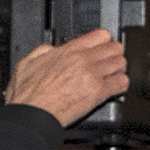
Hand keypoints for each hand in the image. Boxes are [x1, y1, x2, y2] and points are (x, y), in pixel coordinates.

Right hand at [4, 31, 129, 125]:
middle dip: (113, 55)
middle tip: (109, 62)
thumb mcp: (27, 62)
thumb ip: (43, 51)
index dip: (103, 41)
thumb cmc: (28, 94)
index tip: (102, 47)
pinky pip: (122, 82)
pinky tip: (114, 88)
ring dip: (118, 70)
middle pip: (115, 48)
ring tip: (112, 75)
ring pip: (121, 63)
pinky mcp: (99, 92)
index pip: (101, 35)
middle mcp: (83, 60)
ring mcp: (92, 75)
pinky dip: (121, 85)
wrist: (32, 114)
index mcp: (68, 51)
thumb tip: (52, 49)